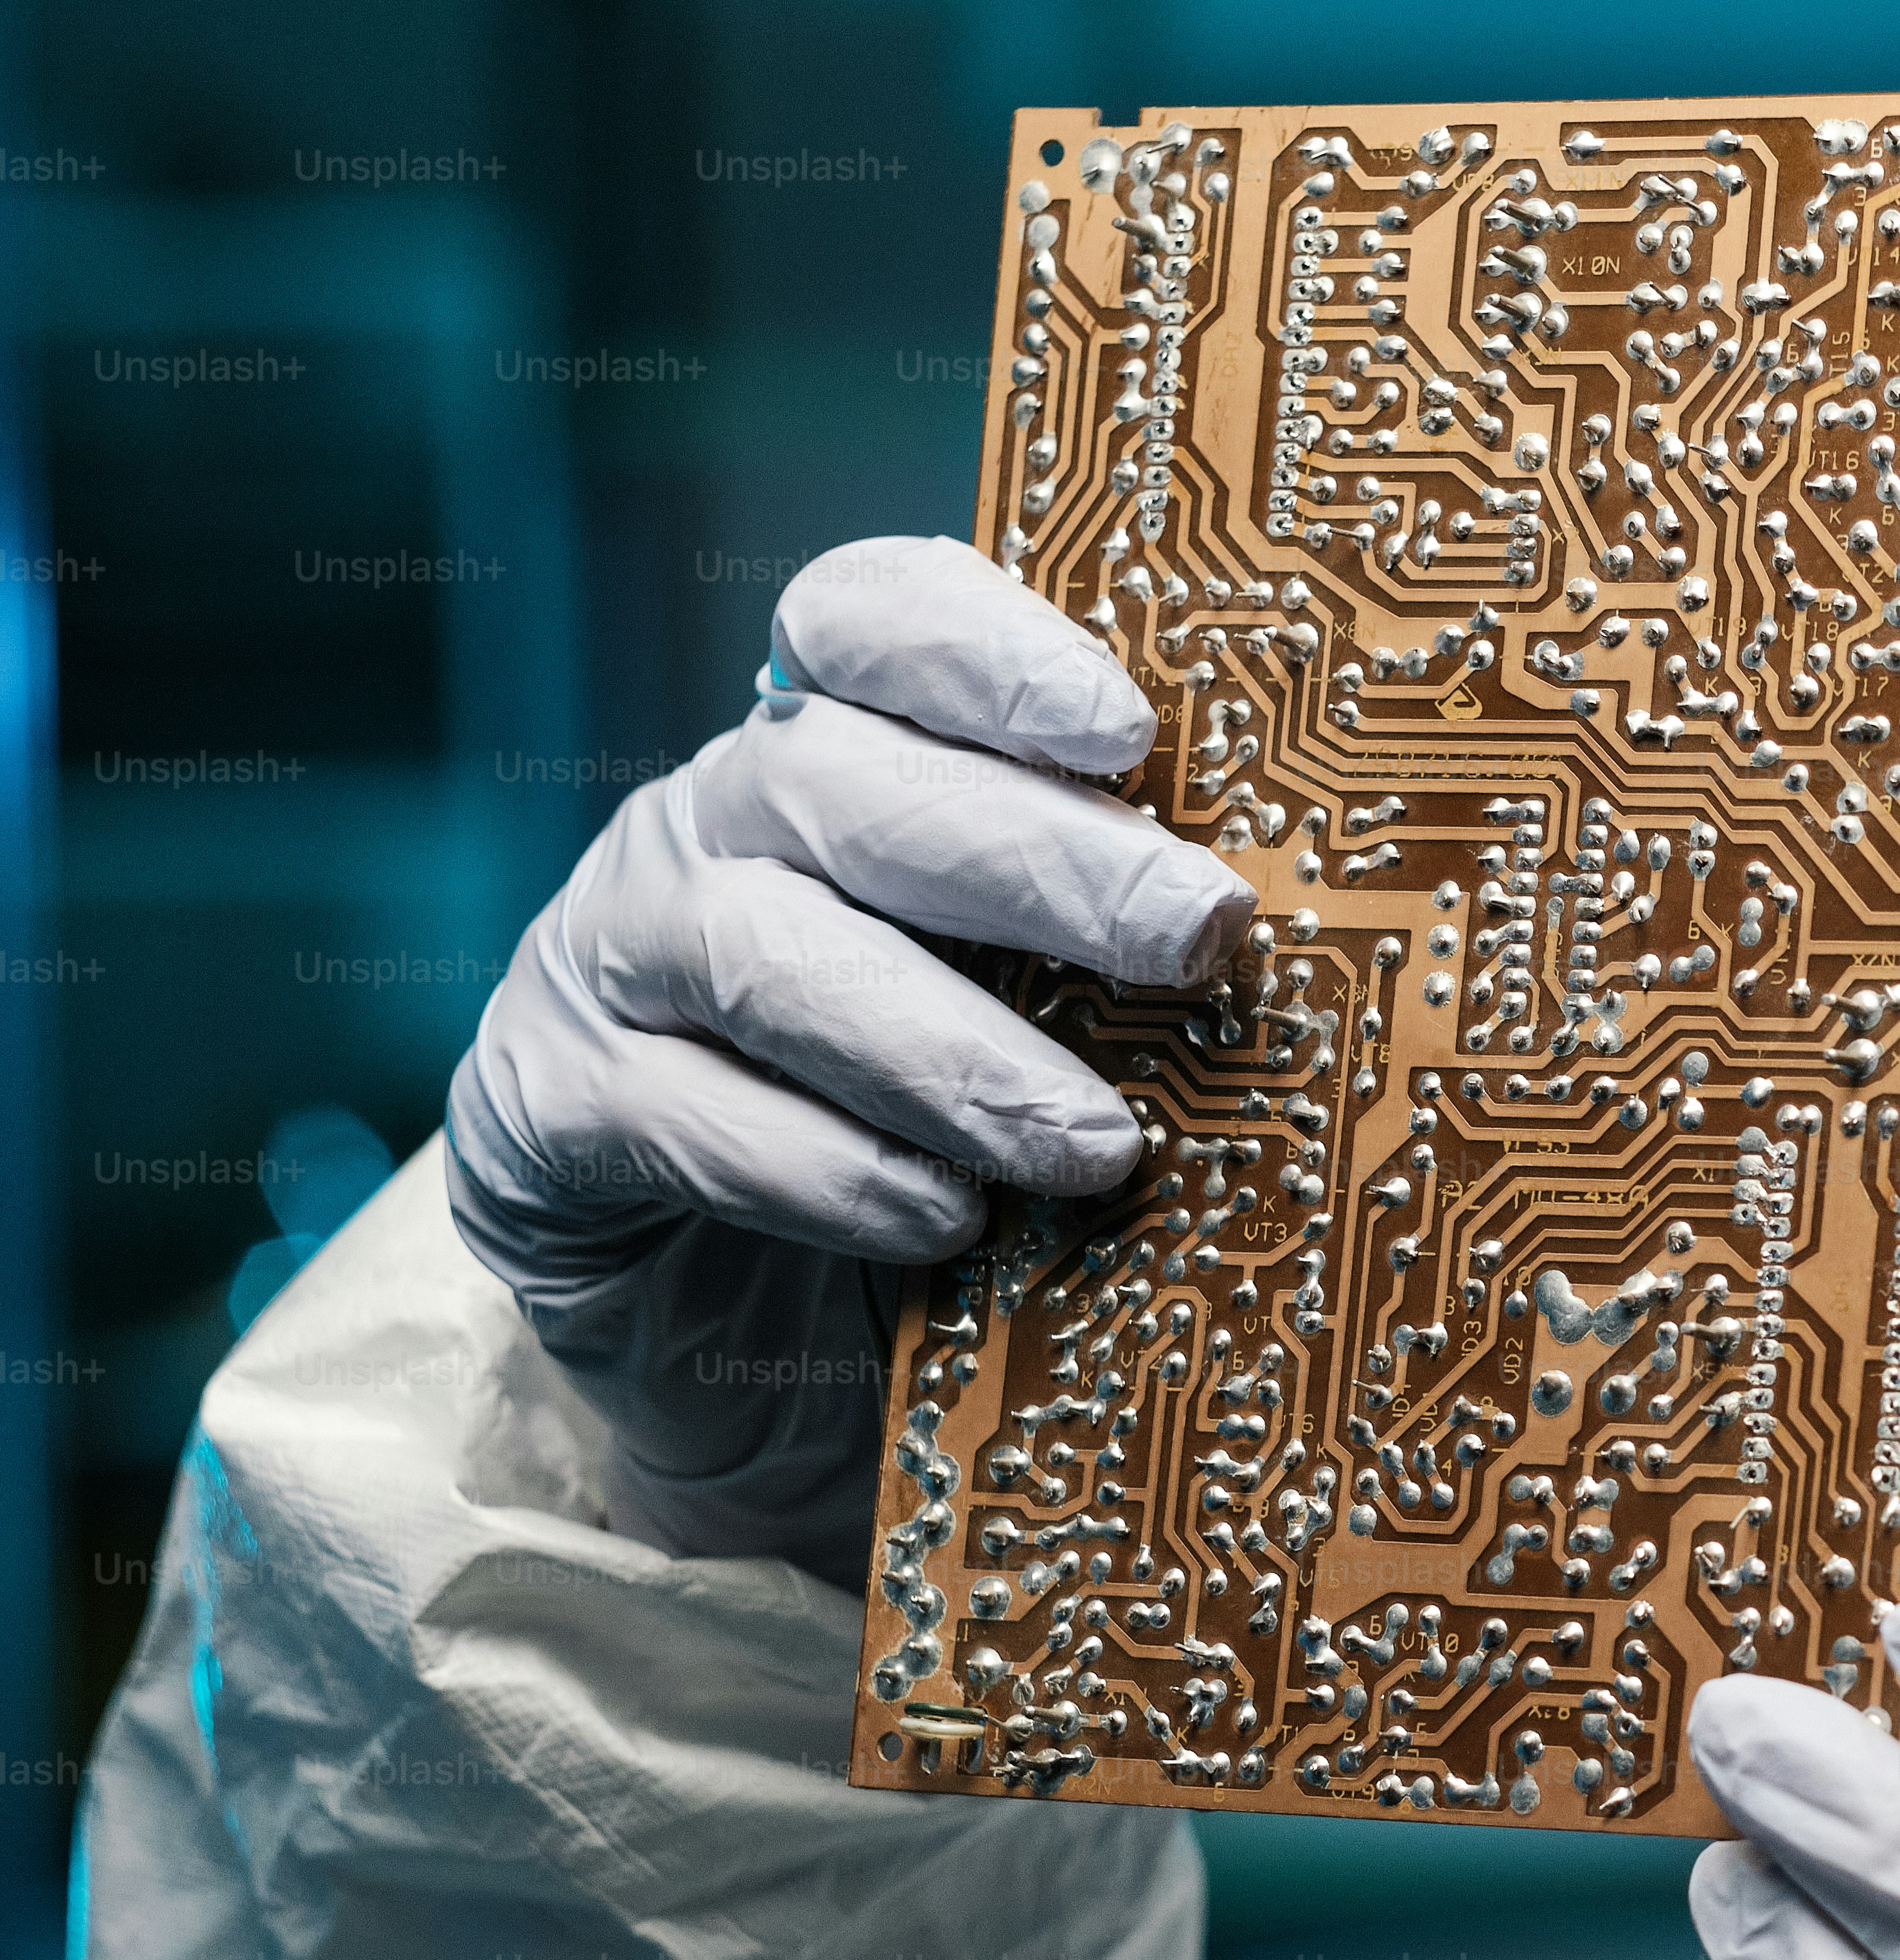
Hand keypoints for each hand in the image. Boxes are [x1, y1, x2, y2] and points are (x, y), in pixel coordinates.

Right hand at [444, 536, 1251, 1588]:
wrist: (729, 1337)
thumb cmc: (924, 1141)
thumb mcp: (1027, 1020)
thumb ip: (1105, 953)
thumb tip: (1295, 942)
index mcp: (828, 757)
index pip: (870, 621)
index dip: (988, 653)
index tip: (1129, 731)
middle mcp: (709, 827)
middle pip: (845, 781)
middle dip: (1038, 859)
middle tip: (1198, 935)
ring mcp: (608, 961)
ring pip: (766, 952)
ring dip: (948, 1049)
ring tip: (1093, 1143)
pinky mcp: (545, 1115)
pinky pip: (677, 1117)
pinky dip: (823, 1170)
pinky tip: (943, 1221)